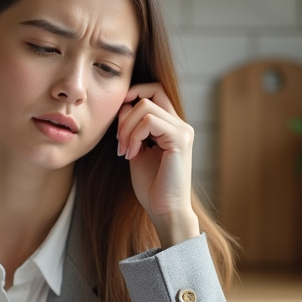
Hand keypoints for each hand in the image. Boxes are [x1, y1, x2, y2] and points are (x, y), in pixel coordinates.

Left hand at [116, 83, 200, 245]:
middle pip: (149, 95)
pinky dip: (134, 136)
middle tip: (119, 143)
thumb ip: (132, 127)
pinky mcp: (180, 139)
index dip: (135, 93)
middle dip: (125, 116)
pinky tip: (132, 155)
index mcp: (172, 126)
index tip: (118, 115)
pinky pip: (149, 122)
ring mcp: (182, 130)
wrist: (165, 210)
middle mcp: (181, 125)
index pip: (155, 91)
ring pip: (145, 107)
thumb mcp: (136, 149)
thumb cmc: (151, 186)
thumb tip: (124, 105)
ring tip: (125, 152)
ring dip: (126, 129)